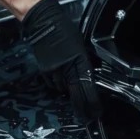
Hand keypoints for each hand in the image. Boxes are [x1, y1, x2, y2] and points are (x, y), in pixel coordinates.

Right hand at [21, 0, 102, 123]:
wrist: (43, 23)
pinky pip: (53, 84)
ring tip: (72, 84)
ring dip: (69, 89)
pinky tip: (60, 77)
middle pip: (75, 93)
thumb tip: (90, 74)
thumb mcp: (81, 45)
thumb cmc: (64, 30)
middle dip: (82, 106)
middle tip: (86, 115)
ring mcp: (54, 71)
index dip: (92, 102)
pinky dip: (58, 83)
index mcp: (80, 61)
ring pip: (64, 88)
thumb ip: (85, 62)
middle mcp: (67, 68)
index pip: (87, 87)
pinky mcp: (44, 71)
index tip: (96, 111)